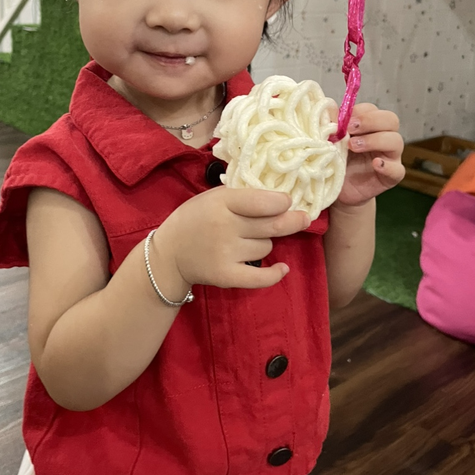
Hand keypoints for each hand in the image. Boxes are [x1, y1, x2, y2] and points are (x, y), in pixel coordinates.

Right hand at [152, 188, 310, 294]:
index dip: (282, 202)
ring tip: (247, 240)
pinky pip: (261, 277)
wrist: (169, 254)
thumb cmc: (195, 219)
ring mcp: (226, 253)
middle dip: (294, 221)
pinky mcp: (226, 276)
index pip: (262, 202)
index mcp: (222, 202)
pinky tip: (283, 268)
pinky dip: (275, 274)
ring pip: (266, 247)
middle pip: (273, 225)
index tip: (288, 201)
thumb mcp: (214, 197)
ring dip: (264, 242)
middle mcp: (225, 227)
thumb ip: (243, 197)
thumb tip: (282, 201)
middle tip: (304, 218)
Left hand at [334, 104, 403, 207]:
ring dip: (374, 140)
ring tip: (353, 146)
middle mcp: (383, 137)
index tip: (344, 120)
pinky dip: (388, 166)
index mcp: (369, 126)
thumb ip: (331, 126)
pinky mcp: (390, 177)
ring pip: (396, 141)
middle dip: (370, 121)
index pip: (372, 110)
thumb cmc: (334, 160)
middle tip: (350, 129)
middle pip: (390, 120)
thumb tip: (327, 109)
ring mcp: (390, 156)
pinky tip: (375, 164)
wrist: (334, 188)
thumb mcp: (330, 141)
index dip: (360, 112)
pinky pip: (398, 170)